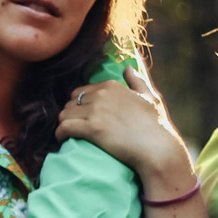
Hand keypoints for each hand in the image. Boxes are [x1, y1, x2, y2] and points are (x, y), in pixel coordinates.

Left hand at [56, 73, 195, 195]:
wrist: (157, 148)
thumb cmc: (156, 126)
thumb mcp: (150, 98)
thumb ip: (138, 82)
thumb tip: (128, 68)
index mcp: (112, 86)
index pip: (83, 91)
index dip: (80, 104)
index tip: (82, 115)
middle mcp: (102, 95)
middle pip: (71, 102)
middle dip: (71, 113)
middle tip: (75, 126)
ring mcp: (96, 111)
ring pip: (65, 114)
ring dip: (64, 123)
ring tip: (68, 133)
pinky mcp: (92, 128)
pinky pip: (64, 127)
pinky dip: (60, 133)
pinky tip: (62, 138)